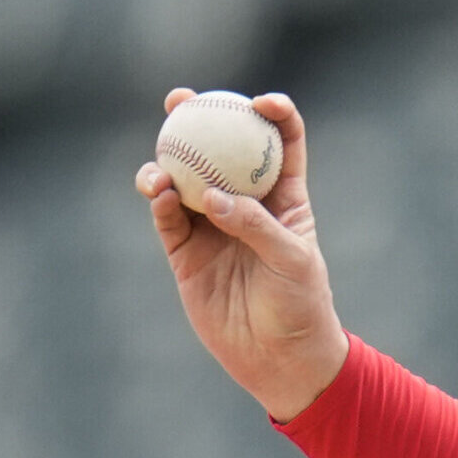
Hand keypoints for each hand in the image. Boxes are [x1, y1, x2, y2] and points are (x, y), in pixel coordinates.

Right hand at [135, 89, 348, 421]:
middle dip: (200, 116)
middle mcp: (245, 204)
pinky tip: (156, 192)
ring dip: (166, 161)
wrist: (279, 357)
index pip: (281, 144)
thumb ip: (255, 225)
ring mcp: (212, 226)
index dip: (273, 114)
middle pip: (220, 149)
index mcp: (285, 198)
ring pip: (183, 179)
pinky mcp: (185, 252)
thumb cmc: (301, 305)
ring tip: (160, 164)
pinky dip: (159, 201)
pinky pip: (167, 218)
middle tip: (181, 100)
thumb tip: (212, 196)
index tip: (259, 102)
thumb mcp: (292, 261)